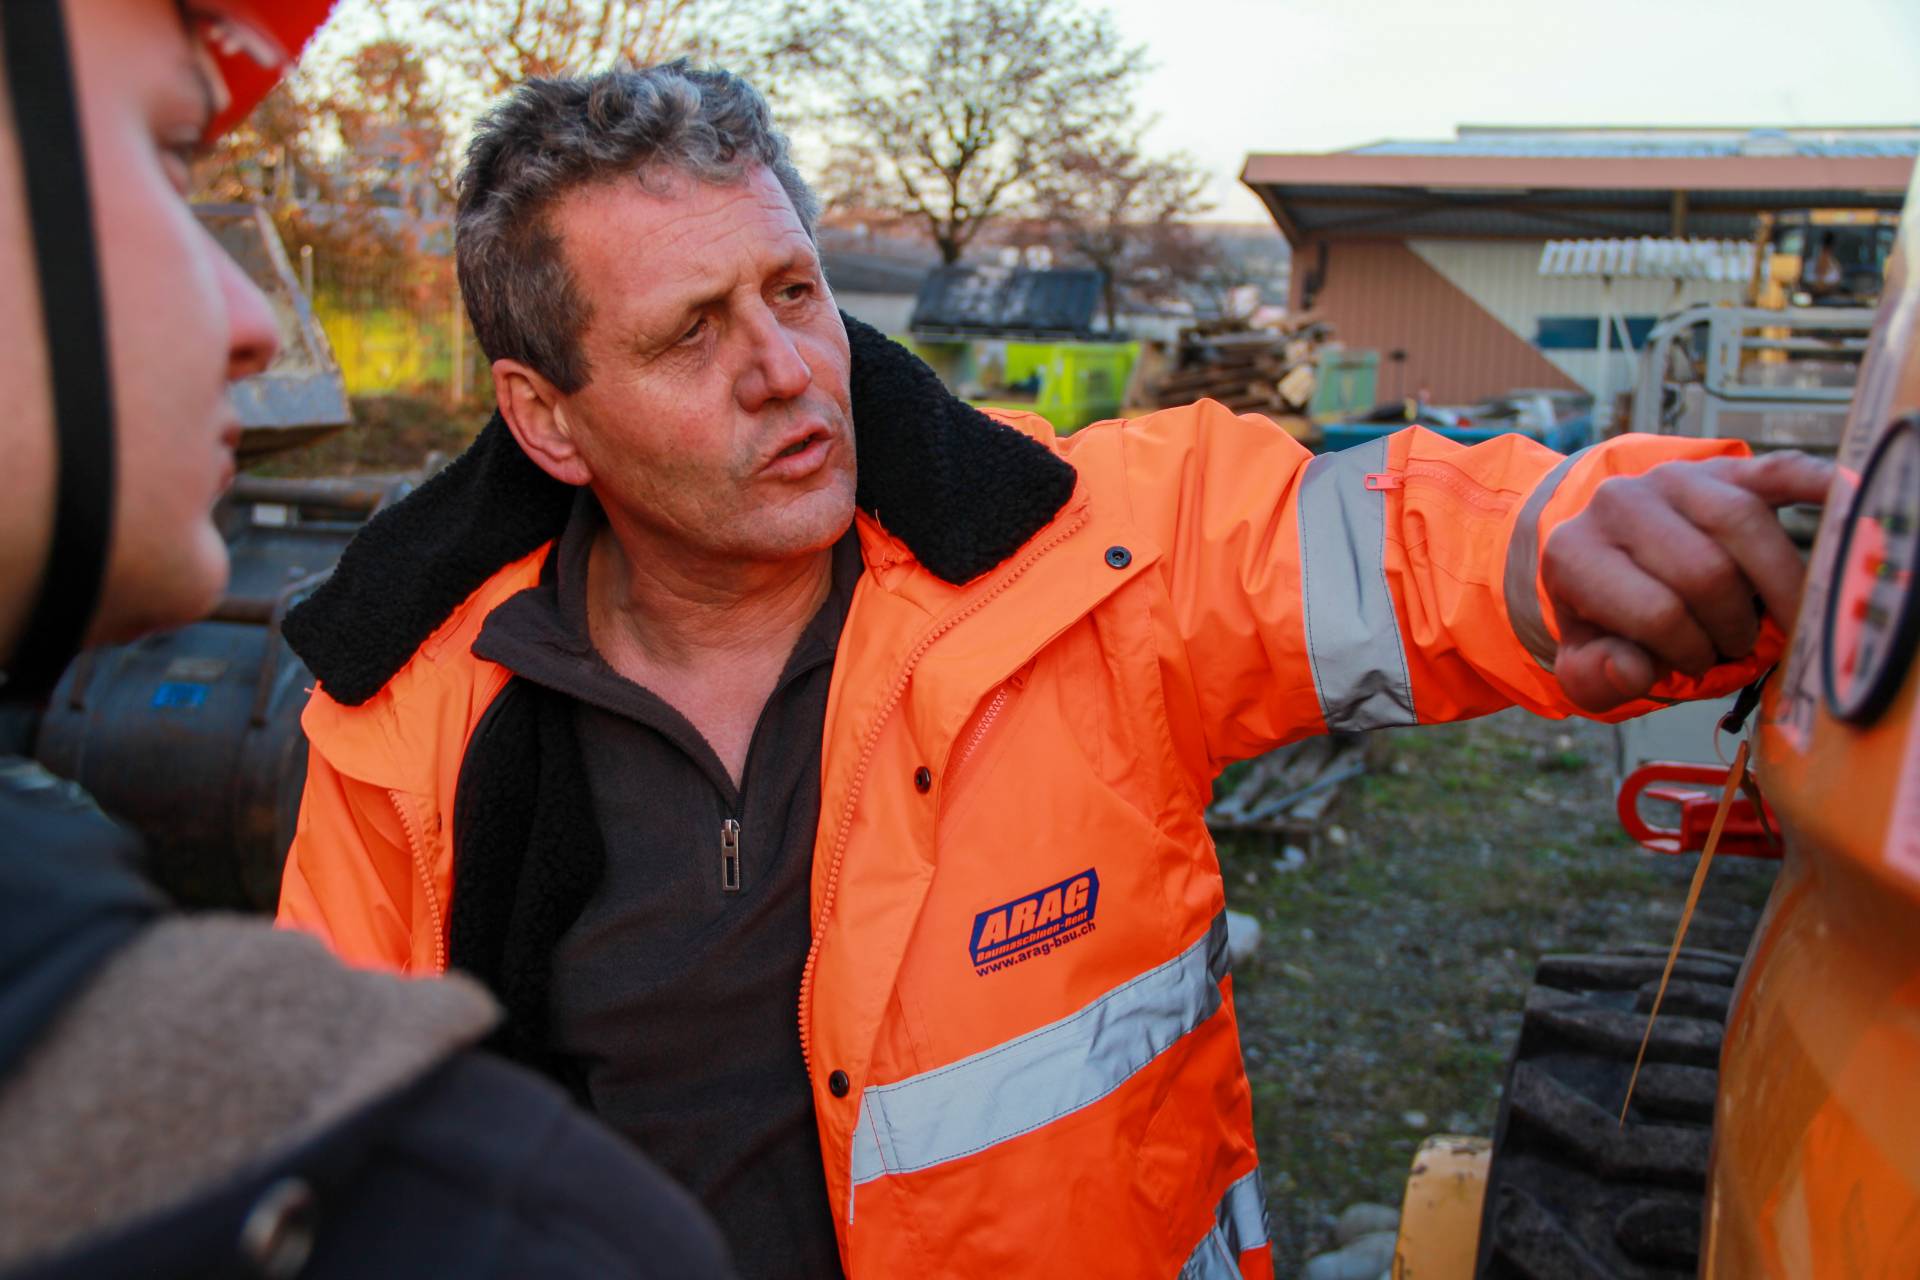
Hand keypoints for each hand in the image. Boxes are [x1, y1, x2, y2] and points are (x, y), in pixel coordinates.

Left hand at [1541, 450, 1834, 711]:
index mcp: (1573, 552)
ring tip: (1769, 618)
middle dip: (1731, 625)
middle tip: (1732, 644)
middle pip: (1707, 573)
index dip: (1689, 652)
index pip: (1657, 613)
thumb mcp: (1584, 658)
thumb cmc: (1603, 614)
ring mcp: (1673, 478)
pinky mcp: (1723, 467)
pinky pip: (1777, 471)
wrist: (1600, 549)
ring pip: (1746, 526)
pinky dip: (1815, 486)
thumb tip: (1633, 671)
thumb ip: (1595, 677)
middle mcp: (1617, 503)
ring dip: (1774, 587)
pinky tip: (1844, 501)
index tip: (1694, 663)